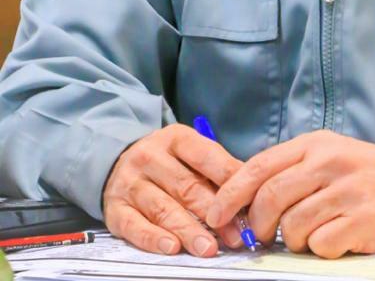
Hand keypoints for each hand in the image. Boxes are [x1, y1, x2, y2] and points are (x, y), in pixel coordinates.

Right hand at [103, 123, 243, 256]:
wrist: (115, 162)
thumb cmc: (165, 161)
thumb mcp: (188, 152)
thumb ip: (215, 168)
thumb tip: (249, 191)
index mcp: (175, 138)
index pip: (205, 156)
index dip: (228, 180)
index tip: (247, 202)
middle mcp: (150, 157)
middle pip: (186, 186)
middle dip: (213, 213)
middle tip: (234, 235)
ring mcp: (131, 183)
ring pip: (163, 208)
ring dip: (188, 230)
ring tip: (208, 248)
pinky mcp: (115, 209)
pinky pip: (134, 226)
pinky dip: (153, 238)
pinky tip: (171, 247)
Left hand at [205, 130, 374, 257]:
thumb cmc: (359, 175)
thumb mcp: (324, 157)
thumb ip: (288, 170)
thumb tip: (241, 198)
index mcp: (314, 144)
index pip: (260, 166)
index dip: (231, 193)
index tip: (214, 214)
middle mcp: (330, 161)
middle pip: (272, 197)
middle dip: (259, 225)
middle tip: (264, 237)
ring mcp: (349, 189)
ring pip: (294, 226)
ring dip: (295, 240)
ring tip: (312, 234)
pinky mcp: (367, 217)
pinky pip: (322, 244)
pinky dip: (321, 249)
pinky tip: (335, 239)